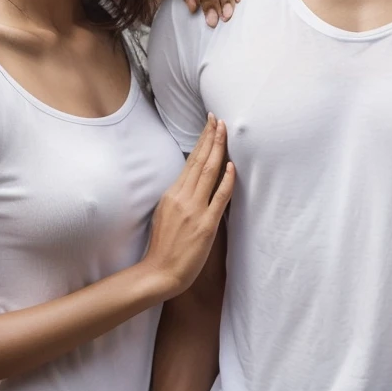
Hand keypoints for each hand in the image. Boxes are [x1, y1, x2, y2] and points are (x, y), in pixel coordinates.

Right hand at [140, 116, 234, 298]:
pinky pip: (219, 198)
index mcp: (172, 194)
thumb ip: (179, 197)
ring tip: (225, 131)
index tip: (209, 124)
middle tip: (218, 118)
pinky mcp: (206, 225)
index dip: (201, 141)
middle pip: (199, 161)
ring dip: (218, 150)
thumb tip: (193, 182)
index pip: (190, 161)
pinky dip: (226, 180)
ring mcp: (194, 210)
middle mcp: (182, 198)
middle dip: (210, 137)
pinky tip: (232, 166)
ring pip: (208, 173)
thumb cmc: (164, 246)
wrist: (159, 272)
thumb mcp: (166, 214)